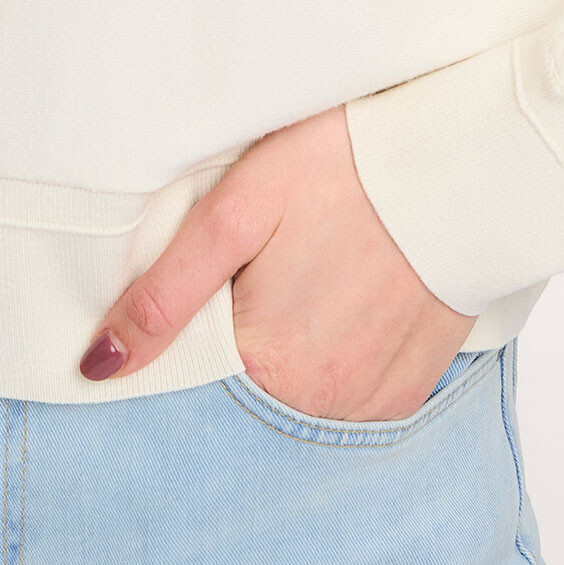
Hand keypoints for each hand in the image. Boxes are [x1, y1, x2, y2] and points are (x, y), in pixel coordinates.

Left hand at [80, 106, 475, 420]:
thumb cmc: (346, 168)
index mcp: (268, 366)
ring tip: (297, 287)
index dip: (172, 348)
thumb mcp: (239, 208)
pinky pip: (348, 401)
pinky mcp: (409, 392)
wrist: (464, 159)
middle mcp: (322, 405)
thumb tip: (99, 365)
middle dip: (229, 355)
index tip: (185, 306)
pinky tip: (335, 310)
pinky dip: (330, 367)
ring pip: (294, 403)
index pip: (186, 388)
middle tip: (250, 282)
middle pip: (242, 399)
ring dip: (282, 363)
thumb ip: (167, 293)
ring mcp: (372, 403)